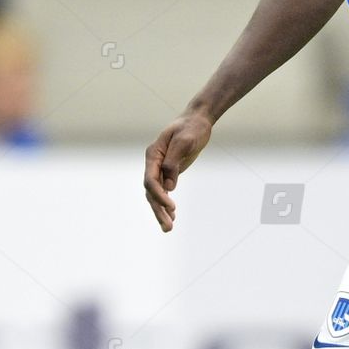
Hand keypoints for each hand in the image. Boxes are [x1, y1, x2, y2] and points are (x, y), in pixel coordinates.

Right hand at [144, 110, 212, 231]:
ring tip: (169, 228)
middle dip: (158, 210)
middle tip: (168, 227)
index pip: (150, 180)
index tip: (172, 207)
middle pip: (151, 191)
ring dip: (161, 211)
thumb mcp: (184, 142)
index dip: (159, 195)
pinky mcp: (168, 171)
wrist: (197, 120)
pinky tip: (172, 215)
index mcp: (153, 154)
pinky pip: (163, 190)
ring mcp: (159, 167)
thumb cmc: (191, 128)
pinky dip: (166, 203)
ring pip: (156, 193)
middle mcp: (153, 162)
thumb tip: (169, 187)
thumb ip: (174, 163)